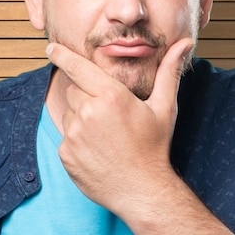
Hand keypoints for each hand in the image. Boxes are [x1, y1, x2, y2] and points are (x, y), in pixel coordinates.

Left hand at [45, 37, 193, 214]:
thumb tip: (184, 43)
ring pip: (69, 114)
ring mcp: (74, 135)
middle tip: (109, 114)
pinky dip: (77, 140)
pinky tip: (98, 151)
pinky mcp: (65, 154)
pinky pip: (66, 137)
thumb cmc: (154, 147)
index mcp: (111, 96)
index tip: (51, 47)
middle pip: (74, 90)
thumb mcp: (164, 107)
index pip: (77, 67)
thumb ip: (168, 72)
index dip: (62, 55)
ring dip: (81, 118)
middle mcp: (88, 112)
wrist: (142, 191)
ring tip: (106, 136)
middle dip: (86, 95)